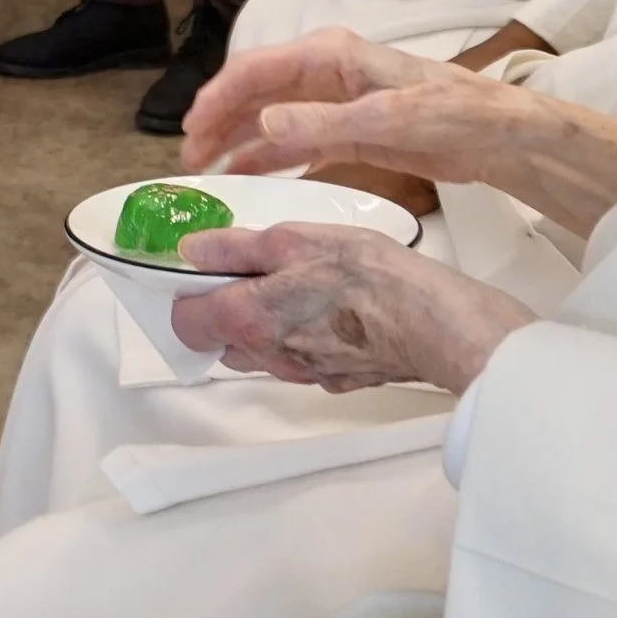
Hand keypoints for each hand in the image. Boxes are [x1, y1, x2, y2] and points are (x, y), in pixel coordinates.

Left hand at [169, 221, 533, 393]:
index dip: (185, 294)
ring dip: (266, 321)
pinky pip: (301, 357)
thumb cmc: (368, 277)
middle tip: (254, 270)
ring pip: (262, 350)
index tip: (199, 271)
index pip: (185, 323)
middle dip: (227, 307)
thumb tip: (193, 251)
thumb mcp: (293, 239)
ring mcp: (303, 373)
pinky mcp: (336, 378)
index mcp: (249, 318)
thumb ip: (235, 248)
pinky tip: (329, 306)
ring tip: (299, 282)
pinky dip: (303, 335)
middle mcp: (269, 355)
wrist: (431, 320)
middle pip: (223, 339)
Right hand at [184, 25, 616, 238]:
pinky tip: (247, 173)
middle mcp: (325, 72)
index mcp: (331, 55)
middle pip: (256, 92)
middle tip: (190, 157)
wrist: (500, 137)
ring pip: (270, 116)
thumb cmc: (452, 116)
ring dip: (238, 139)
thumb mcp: (386, 122)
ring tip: (207, 168)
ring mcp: (335, 101)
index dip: (219, 97)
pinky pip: (294, 139)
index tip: (192, 127)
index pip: (257, 69)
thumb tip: (262, 128)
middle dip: (220, 120)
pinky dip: (267, 154)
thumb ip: (322, 125)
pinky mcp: (348, 129)